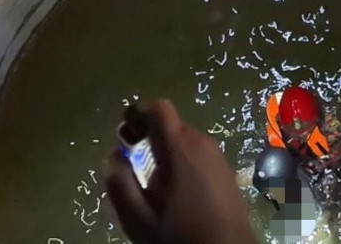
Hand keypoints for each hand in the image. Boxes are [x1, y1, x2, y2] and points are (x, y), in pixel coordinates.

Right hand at [106, 100, 257, 243]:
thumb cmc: (180, 235)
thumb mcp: (139, 218)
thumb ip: (121, 184)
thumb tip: (114, 155)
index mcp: (179, 149)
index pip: (159, 109)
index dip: (140, 114)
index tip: (126, 134)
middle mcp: (201, 143)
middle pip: (171, 124)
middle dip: (150, 136)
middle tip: (133, 159)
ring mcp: (217, 155)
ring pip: (186, 139)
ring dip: (167, 150)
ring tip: (155, 180)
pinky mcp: (226, 168)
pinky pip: (199, 152)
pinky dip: (184, 160)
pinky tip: (179, 189)